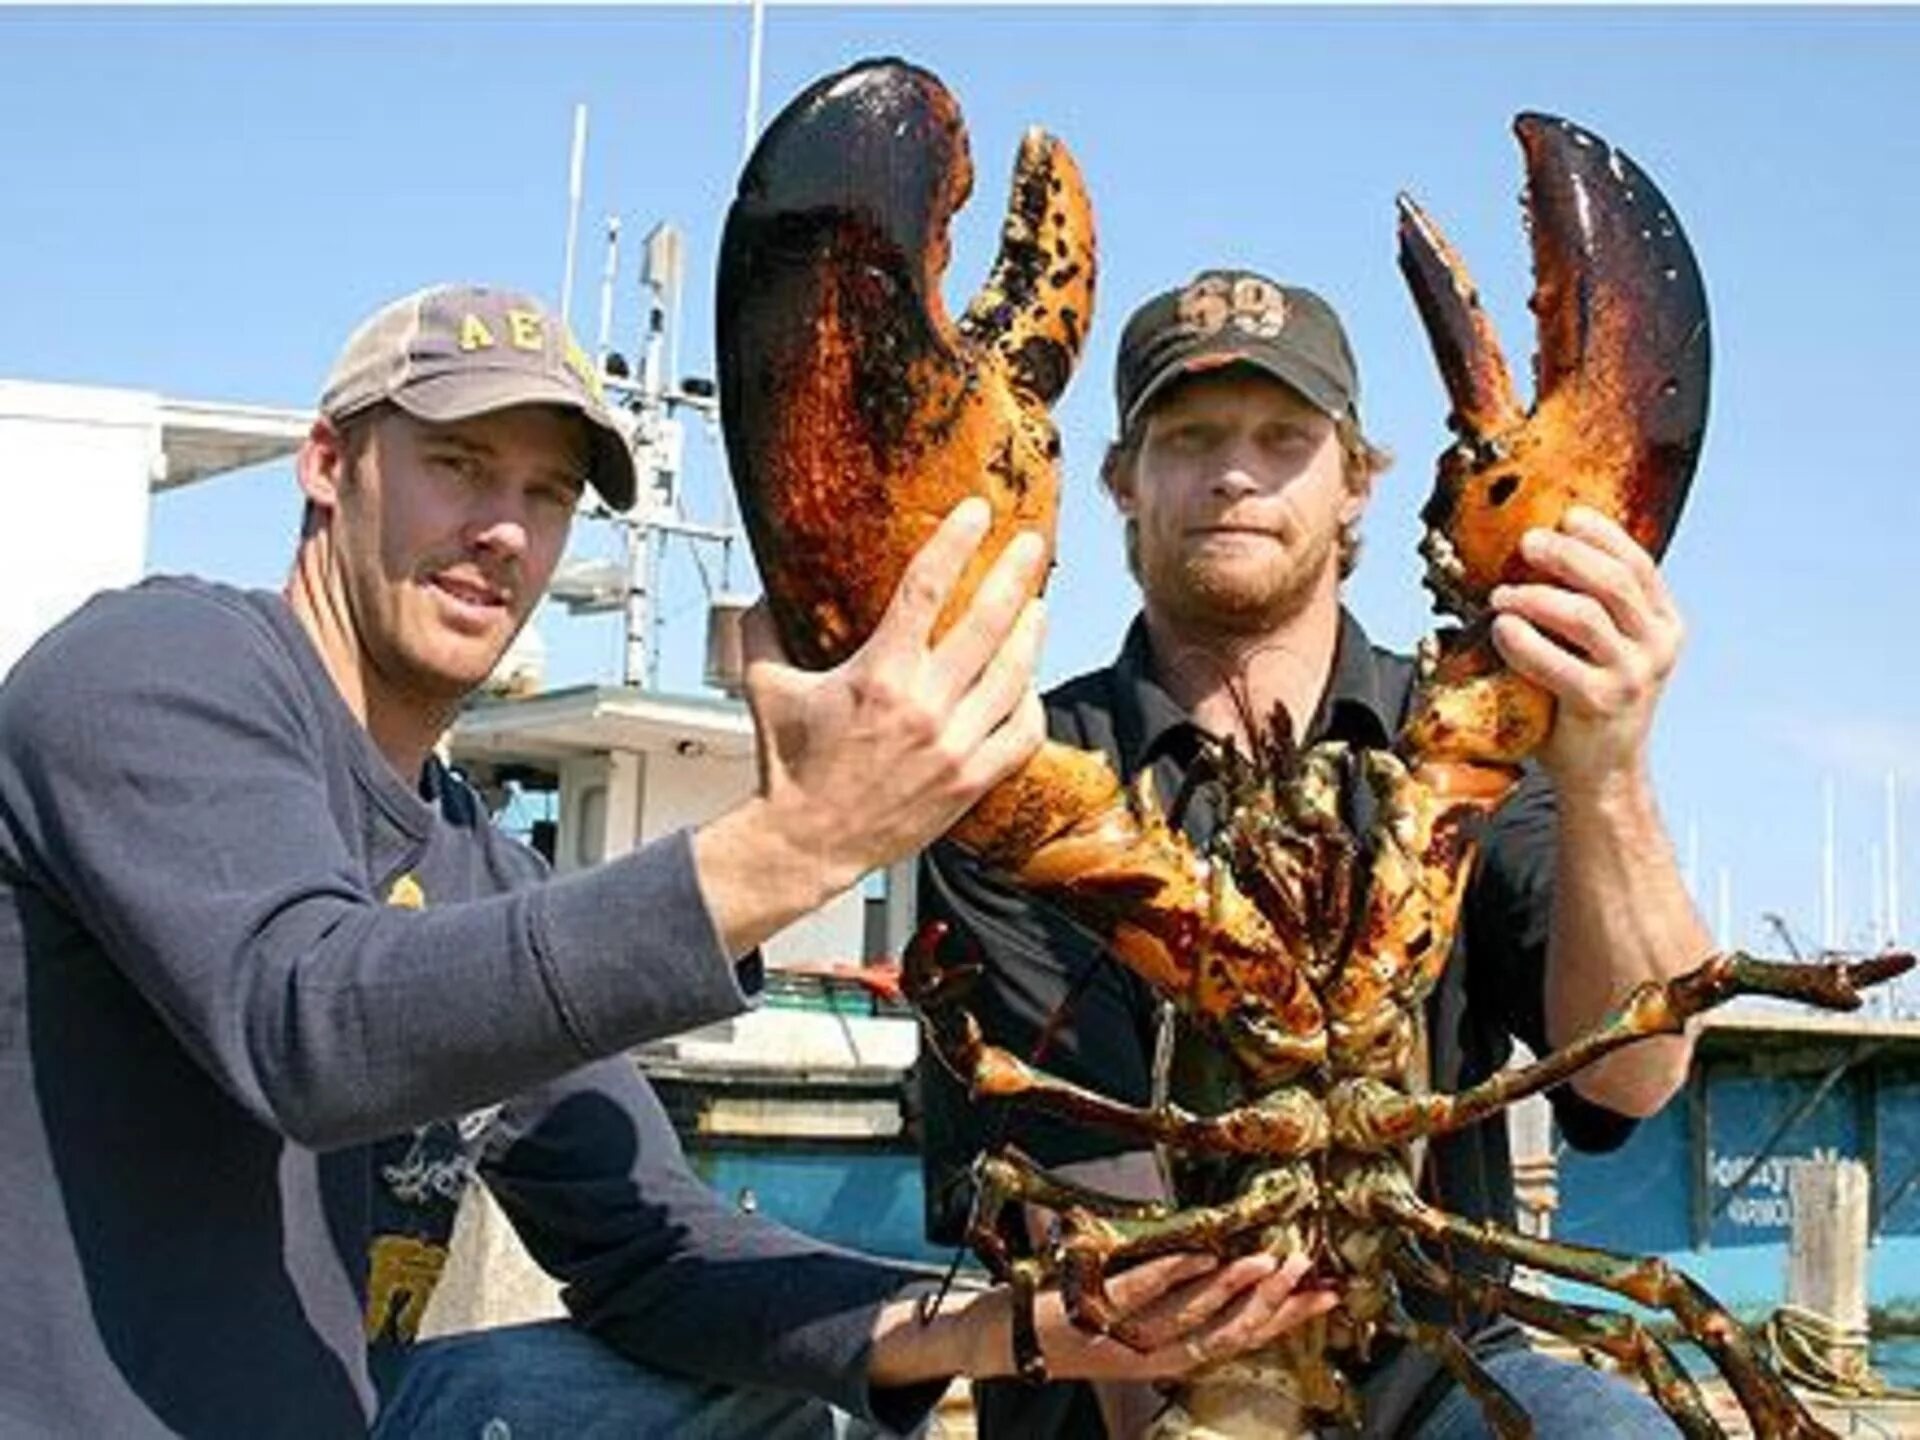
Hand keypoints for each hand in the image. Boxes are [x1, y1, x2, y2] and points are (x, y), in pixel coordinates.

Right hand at [742, 496, 1047, 893]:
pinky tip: (1029, 685)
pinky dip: (1032, 704)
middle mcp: (924, 705)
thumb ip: (762, 628)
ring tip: (1037, 606)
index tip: (979, 511)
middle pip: (988, 622)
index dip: (957, 541)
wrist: (805, 842)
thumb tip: (766, 587)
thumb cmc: (787, 767)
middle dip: (1015, 574)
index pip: (927, 588)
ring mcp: (954, 745)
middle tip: (1032, 545)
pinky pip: (1022, 734)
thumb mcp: (763, 686)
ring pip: (1015, 675)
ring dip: (1031, 633)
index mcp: (878, 674)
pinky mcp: (970, 781)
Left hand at [1016, 1252, 1337, 1382]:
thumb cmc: (1069, 1323)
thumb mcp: (1129, 1320)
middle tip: (1308, 1270)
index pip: (1240, 1339)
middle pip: (1227, 1334)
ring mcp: (1124, 1332)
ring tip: (1269, 1259)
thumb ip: (1170, 1296)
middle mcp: (1152, 1354)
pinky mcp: (1094, 1308)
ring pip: (1191, 1315)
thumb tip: (1217, 1255)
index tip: (1326, 1294)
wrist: (999, 1343)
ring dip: (1233, 1286)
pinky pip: (1140, 1291)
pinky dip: (1172, 1271)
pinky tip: (1201, 1251)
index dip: (1286, 1319)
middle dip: (1272, 1302)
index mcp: (1166, 1357)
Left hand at [1488, 505, 1684, 798]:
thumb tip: (1539, 550)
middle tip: (1527, 543)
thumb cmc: (1584, 699)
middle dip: (1566, 555)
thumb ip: (1587, 605)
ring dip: (1536, 597)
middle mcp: (1658, 645)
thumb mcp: (1600, 647)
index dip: (1602, 535)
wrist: (1598, 772)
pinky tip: (1501, 629)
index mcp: (1664, 623)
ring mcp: (1635, 675)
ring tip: (1501, 596)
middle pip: (1613, 581)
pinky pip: (1557, 660)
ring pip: (1586, 615)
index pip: (1638, 563)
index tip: (1566, 515)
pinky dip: (1523, 640)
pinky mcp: (1602, 703)